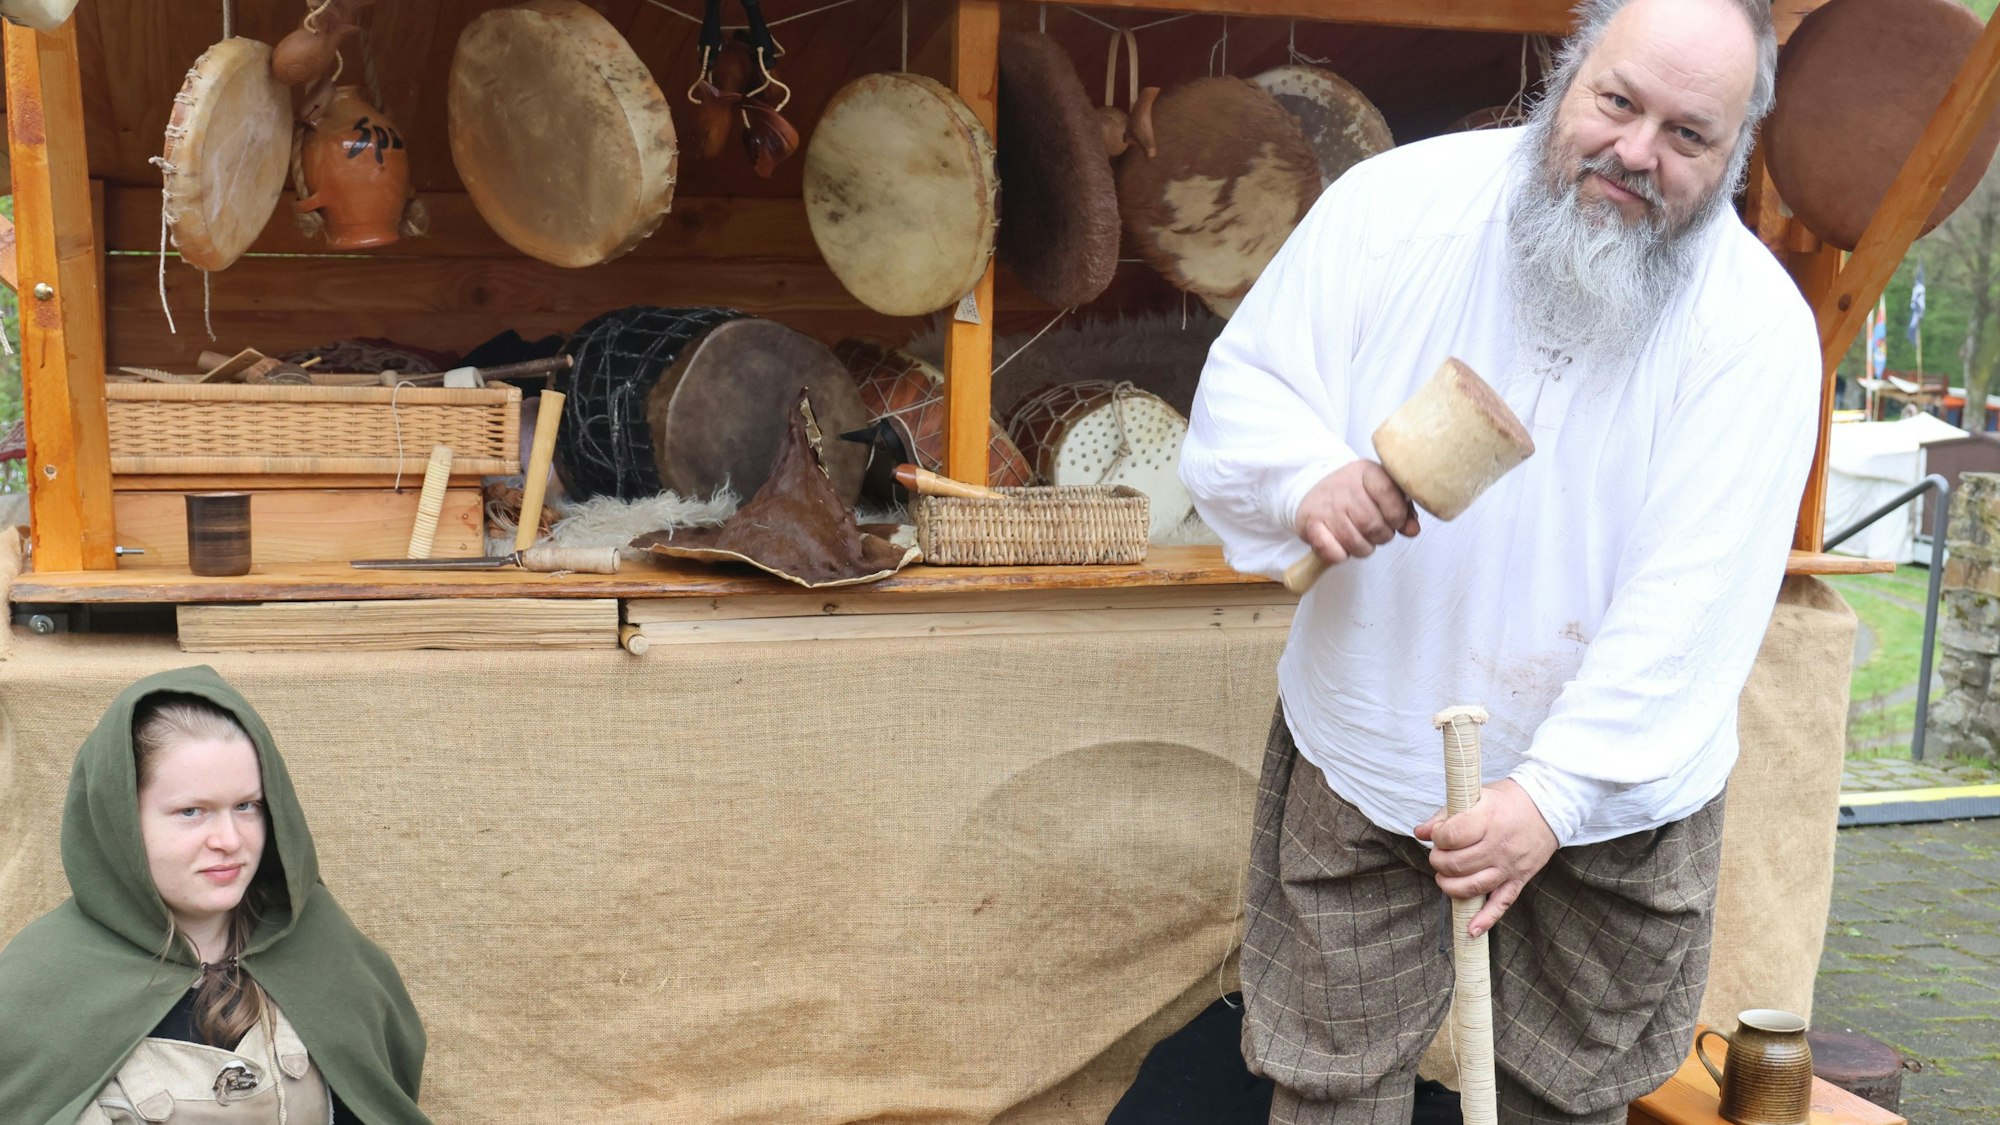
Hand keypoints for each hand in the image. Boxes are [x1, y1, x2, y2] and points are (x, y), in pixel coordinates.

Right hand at [1295, 460, 1419, 565]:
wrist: (1314, 487)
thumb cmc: (1356, 493)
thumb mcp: (1382, 491)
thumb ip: (1403, 510)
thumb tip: (1412, 530)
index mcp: (1366, 472)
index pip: (1388, 492)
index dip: (1397, 514)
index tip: (1395, 520)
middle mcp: (1344, 486)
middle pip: (1373, 524)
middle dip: (1382, 536)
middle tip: (1377, 532)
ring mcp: (1326, 506)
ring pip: (1355, 543)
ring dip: (1363, 548)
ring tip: (1361, 538)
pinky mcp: (1310, 524)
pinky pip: (1333, 552)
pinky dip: (1341, 555)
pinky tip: (1342, 545)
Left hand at [1413, 780, 1557, 937]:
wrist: (1550, 806)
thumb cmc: (1509, 800)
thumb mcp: (1477, 796)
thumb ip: (1446, 814)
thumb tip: (1420, 832)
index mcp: (1487, 819)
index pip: (1451, 836)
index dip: (1438, 837)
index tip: (1438, 834)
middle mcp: (1498, 846)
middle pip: (1457, 864)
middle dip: (1438, 862)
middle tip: (1439, 856)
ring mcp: (1509, 866)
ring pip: (1473, 887)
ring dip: (1450, 886)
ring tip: (1445, 877)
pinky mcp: (1519, 880)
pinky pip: (1501, 904)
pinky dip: (1486, 920)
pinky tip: (1471, 930)